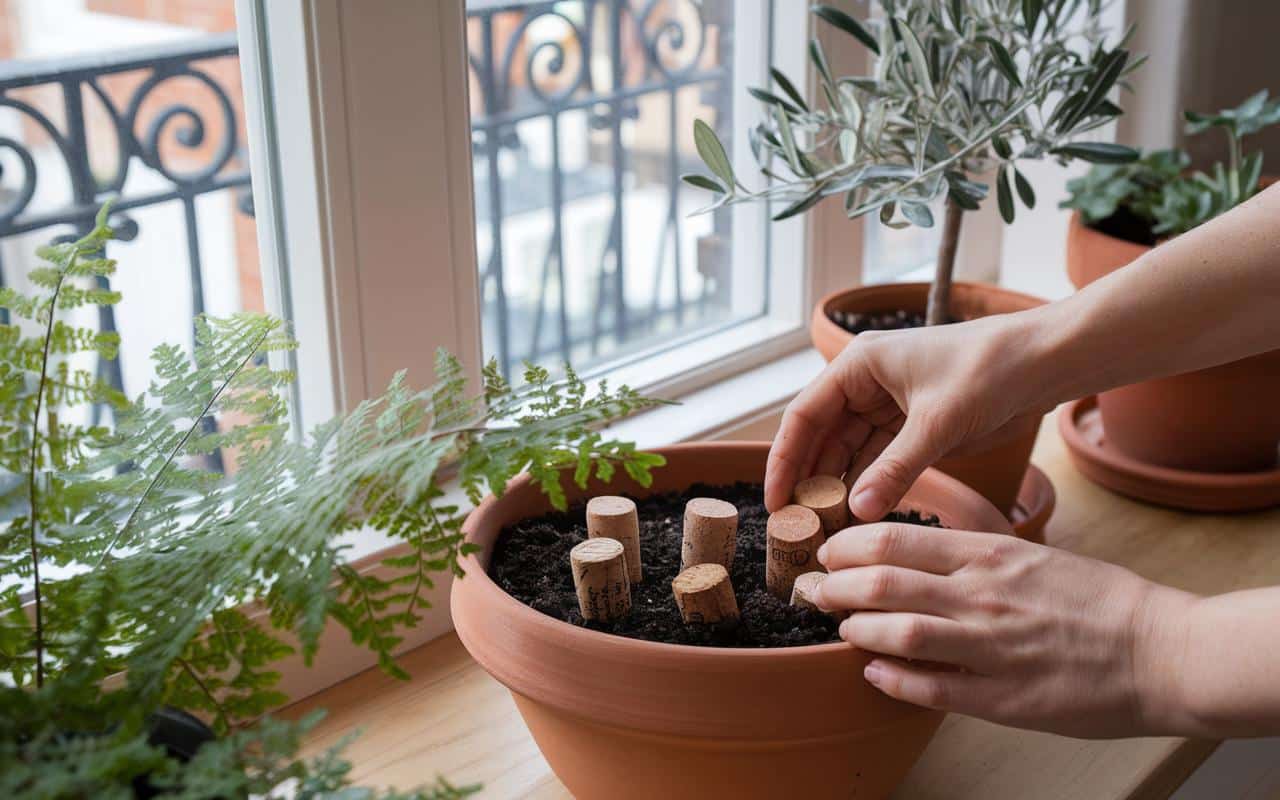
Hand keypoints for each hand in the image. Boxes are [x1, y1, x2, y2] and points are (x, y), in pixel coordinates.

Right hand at [765, 313, 1053, 518]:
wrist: (1044, 363)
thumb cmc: (989, 370)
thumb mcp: (937, 423)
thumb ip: (895, 469)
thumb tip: (857, 512)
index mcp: (858, 365)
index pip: (804, 416)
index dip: (785, 460)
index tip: (775, 501)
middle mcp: (866, 383)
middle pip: (822, 437)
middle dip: (809, 479)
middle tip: (797, 525)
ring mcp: (889, 405)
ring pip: (849, 452)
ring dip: (838, 487)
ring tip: (826, 528)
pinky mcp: (913, 426)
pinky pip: (879, 460)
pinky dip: (869, 485)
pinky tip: (859, 514)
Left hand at [814, 522, 1194, 737]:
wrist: (1162, 651)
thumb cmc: (1098, 600)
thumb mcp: (1030, 554)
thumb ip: (971, 556)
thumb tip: (911, 559)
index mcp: (990, 554)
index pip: (894, 540)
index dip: (846, 547)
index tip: (827, 552)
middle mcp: (982, 595)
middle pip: (880, 583)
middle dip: (832, 587)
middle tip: (813, 591)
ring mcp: (991, 647)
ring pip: (895, 633)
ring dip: (854, 630)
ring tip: (840, 628)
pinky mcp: (1002, 698)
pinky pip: (928, 687)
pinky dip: (890, 678)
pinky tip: (873, 672)